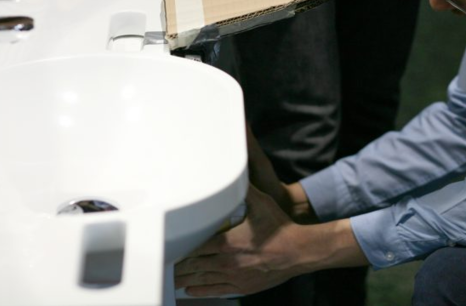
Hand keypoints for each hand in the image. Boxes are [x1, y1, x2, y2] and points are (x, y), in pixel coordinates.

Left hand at [175, 185, 305, 297]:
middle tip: (165, 265)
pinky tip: (191, 290)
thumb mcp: (261, 204)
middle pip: (195, 266)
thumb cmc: (280, 228)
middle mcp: (228, 262)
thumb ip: (245, 190)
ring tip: (173, 279)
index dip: (180, 250)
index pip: (195, 248)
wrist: (299, 251)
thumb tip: (236, 176)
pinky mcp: (243, 287)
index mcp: (227, 243)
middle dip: (178, 266)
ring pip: (203, 280)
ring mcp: (235, 277)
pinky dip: (201, 290)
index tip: (169, 249)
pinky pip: (216, 290)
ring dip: (186, 280)